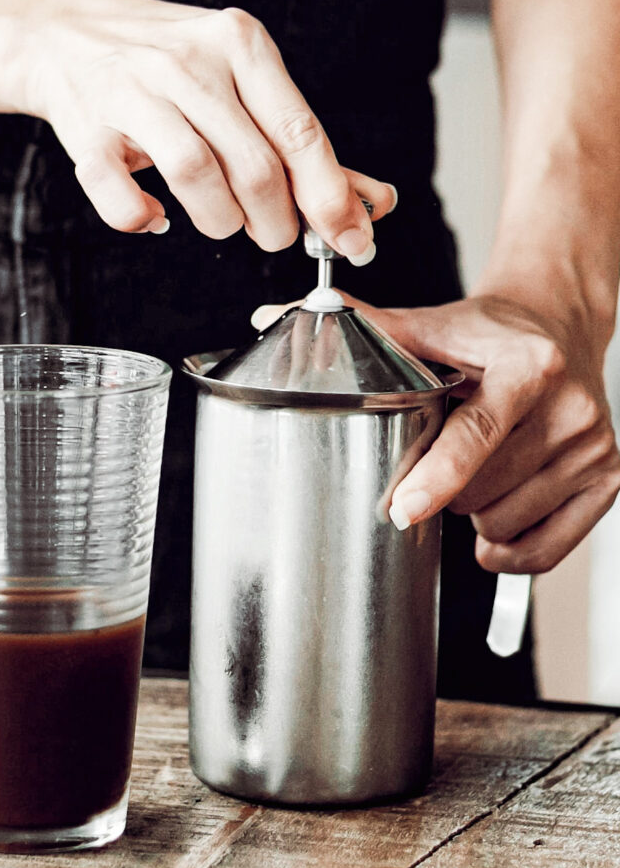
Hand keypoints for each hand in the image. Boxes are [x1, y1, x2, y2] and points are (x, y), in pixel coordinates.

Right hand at [17, 0, 396, 251]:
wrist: (66, 35)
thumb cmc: (170, 65)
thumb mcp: (244, 83)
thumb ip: (305, 144)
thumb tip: (376, 203)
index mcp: (241, 44)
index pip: (300, 132)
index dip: (330, 198)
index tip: (352, 242)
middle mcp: (189, 62)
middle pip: (255, 167)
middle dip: (275, 222)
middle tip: (272, 233)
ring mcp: (133, 92)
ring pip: (197, 178)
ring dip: (220, 222)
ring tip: (222, 221)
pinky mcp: (87, 129)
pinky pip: (120, 196)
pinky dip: (142, 219)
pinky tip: (156, 215)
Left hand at [252, 291, 619, 572]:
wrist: (558, 327)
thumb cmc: (487, 334)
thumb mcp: (430, 324)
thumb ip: (364, 328)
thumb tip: (280, 316)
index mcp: (530, 365)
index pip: (478, 433)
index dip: (436, 476)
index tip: (401, 508)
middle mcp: (572, 408)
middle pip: (481, 490)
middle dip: (447, 486)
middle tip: (447, 450)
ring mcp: (595, 448)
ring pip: (504, 524)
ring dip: (476, 513)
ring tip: (480, 468)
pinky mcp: (609, 480)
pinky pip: (546, 550)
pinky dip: (510, 548)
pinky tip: (497, 519)